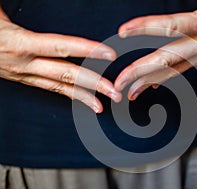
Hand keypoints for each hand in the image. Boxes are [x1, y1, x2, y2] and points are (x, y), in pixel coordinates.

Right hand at [0, 8, 121, 112]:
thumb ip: (16, 4)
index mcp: (19, 43)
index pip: (61, 46)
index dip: (87, 50)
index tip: (109, 54)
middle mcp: (25, 63)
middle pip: (66, 75)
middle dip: (93, 84)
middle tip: (115, 92)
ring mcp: (25, 74)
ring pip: (60, 87)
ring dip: (84, 96)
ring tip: (104, 105)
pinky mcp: (25, 79)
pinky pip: (51, 89)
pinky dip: (70, 95)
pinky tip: (85, 100)